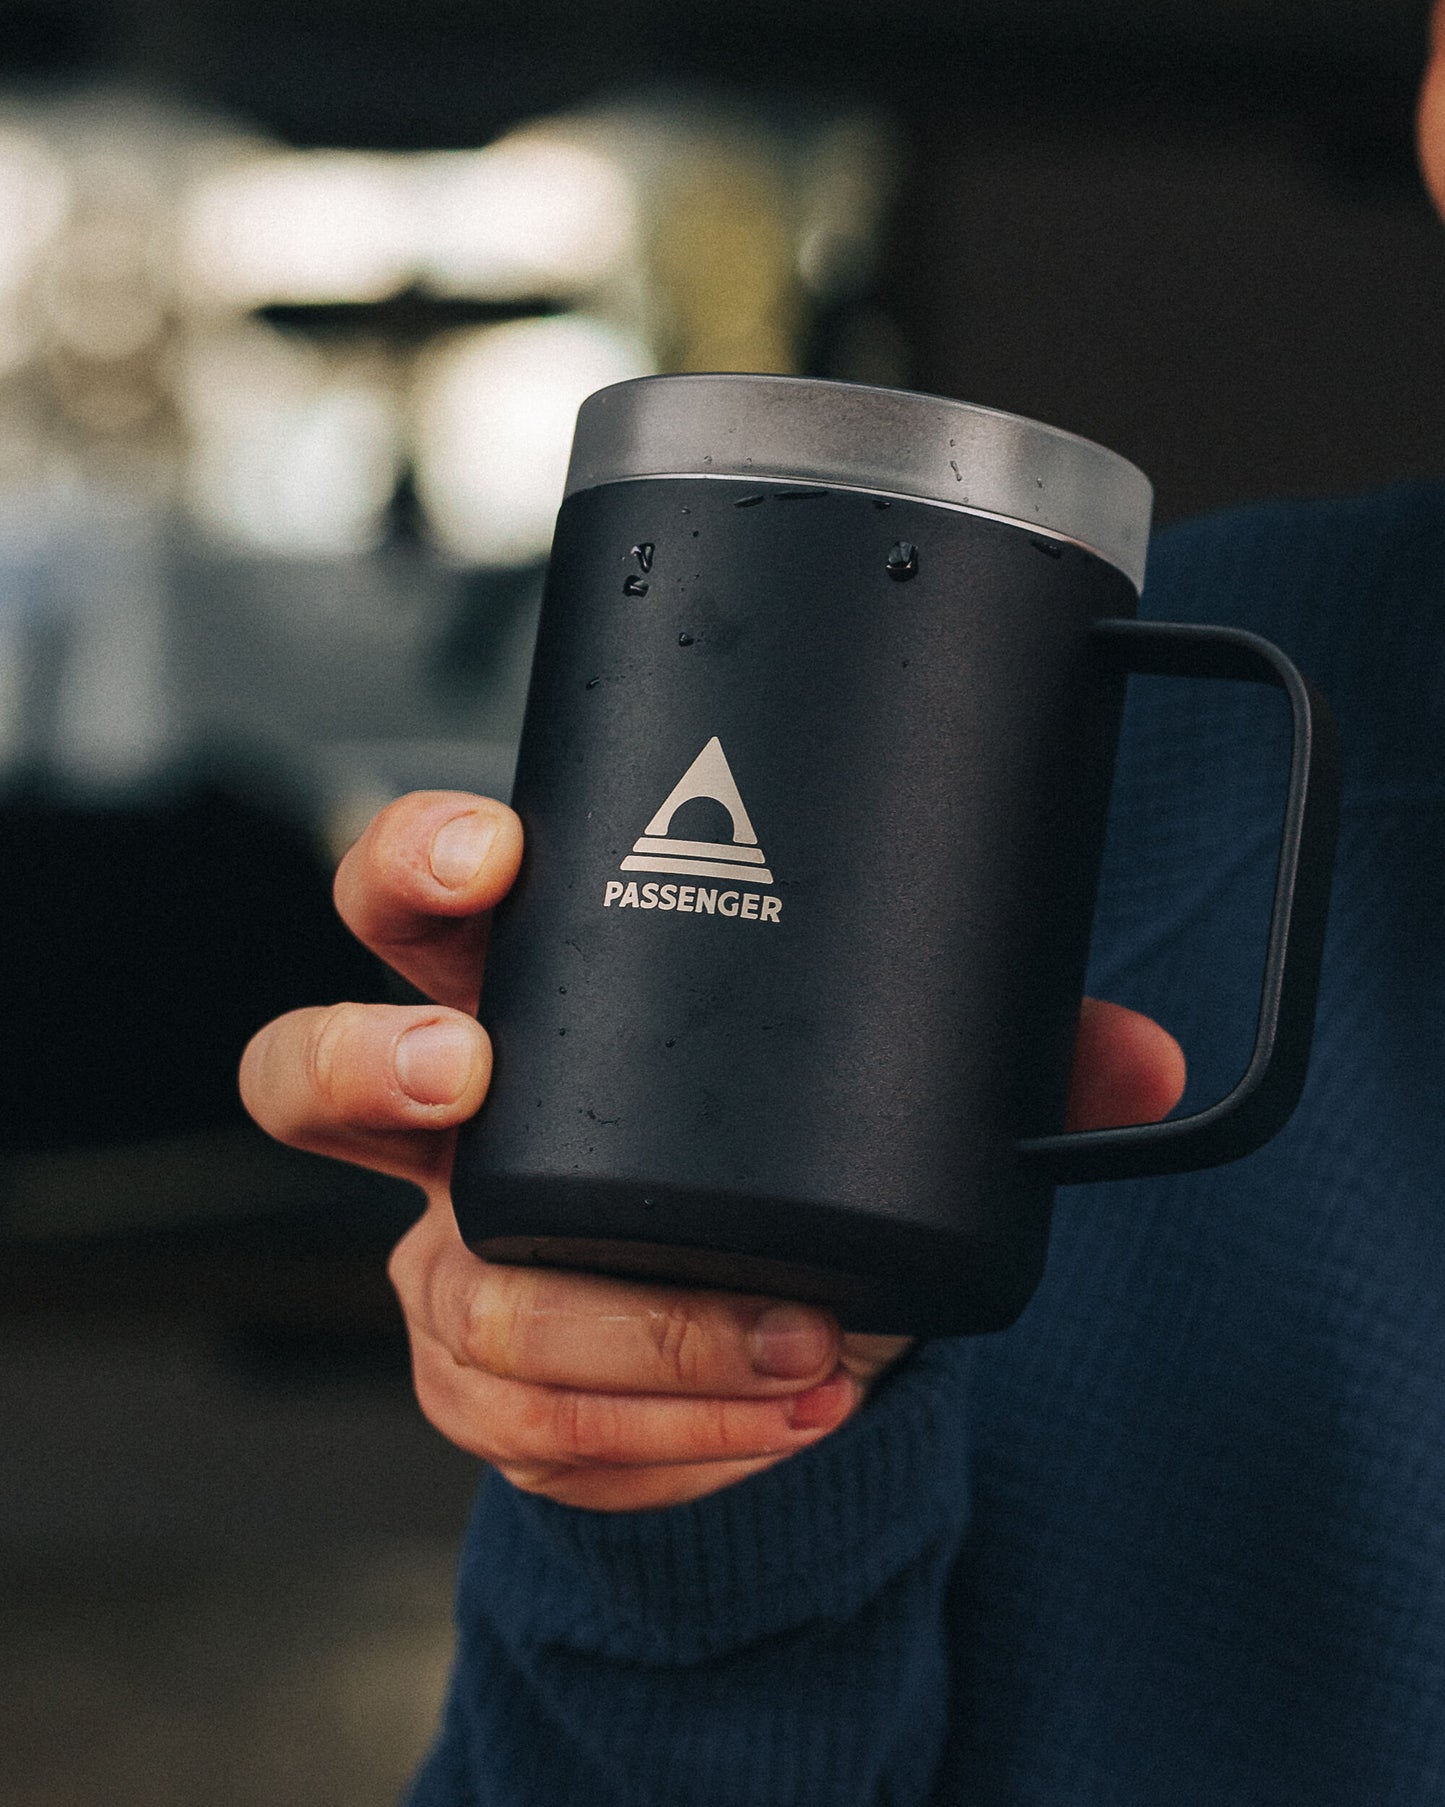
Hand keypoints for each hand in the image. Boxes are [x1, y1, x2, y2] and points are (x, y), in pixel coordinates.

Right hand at [240, 791, 1185, 1512]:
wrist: (749, 1308)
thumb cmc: (778, 1149)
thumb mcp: (866, 1081)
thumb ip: (998, 1059)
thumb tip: (1141, 1064)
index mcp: (527, 994)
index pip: (411, 899)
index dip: (417, 861)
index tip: (498, 852)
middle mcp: (455, 1126)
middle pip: (306, 1071)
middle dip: (363, 1061)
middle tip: (464, 1076)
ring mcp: (453, 1264)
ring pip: (455, 1300)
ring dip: (625, 1328)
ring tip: (801, 1354)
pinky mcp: (491, 1392)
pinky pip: (532, 1437)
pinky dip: (669, 1439)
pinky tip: (779, 1426)